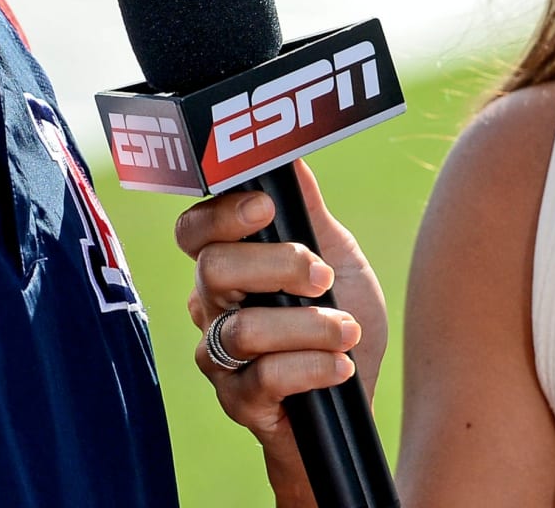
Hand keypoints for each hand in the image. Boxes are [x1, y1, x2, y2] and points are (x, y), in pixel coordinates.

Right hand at [175, 161, 387, 503]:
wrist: (360, 393)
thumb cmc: (343, 315)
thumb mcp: (337, 254)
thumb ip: (308, 208)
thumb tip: (290, 153)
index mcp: (230, 261)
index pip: (195, 230)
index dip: (221, 215)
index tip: (266, 208)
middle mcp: (212, 305)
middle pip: (212, 270)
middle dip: (277, 267)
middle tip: (322, 276)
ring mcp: (219, 355)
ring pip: (241, 329)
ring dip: (307, 327)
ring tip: (347, 330)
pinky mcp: (237, 401)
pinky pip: (262, 379)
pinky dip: (311, 367)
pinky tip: (341, 366)